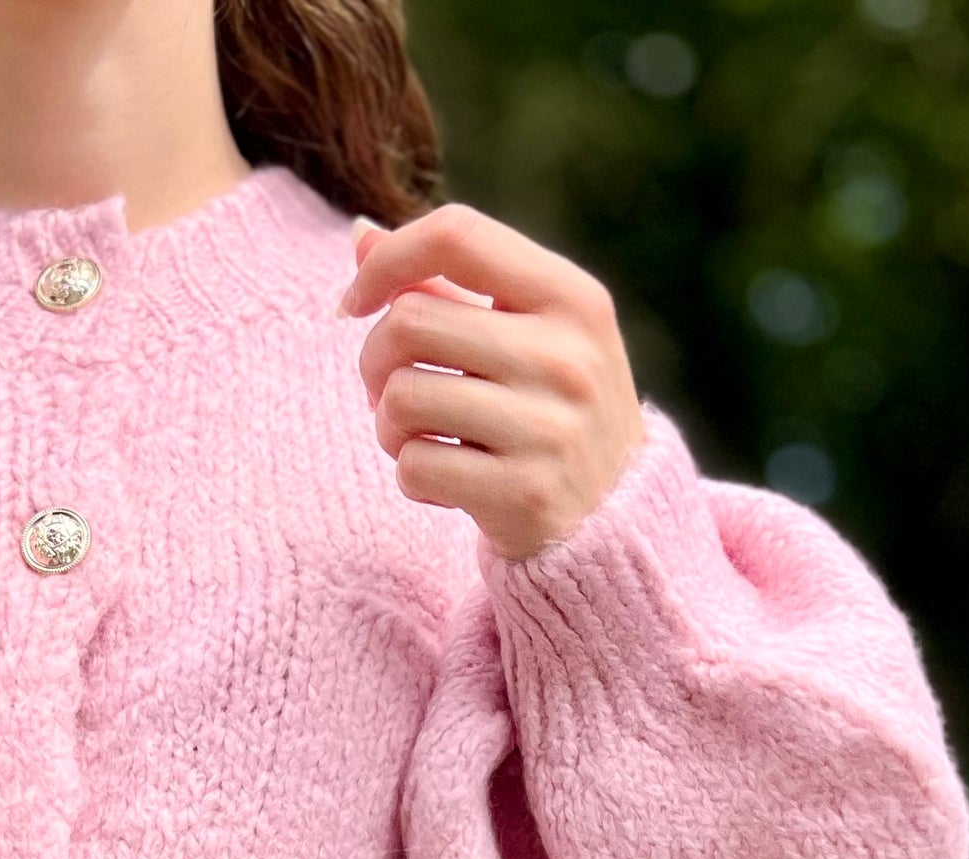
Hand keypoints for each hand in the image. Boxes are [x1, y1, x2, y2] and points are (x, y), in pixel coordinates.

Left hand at [339, 202, 647, 560]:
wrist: (611, 514)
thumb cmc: (548, 407)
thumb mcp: (527, 332)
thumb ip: (448, 285)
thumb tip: (359, 237)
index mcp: (572, 296)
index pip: (458, 234)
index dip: (389, 260)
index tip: (357, 302)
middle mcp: (564, 355)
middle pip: (409, 320)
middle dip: (373, 357)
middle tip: (388, 386)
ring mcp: (547, 427)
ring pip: (401, 396)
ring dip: (387, 423)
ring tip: (419, 434)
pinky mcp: (521, 493)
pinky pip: (413, 467)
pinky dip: (410, 475)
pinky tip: (445, 478)